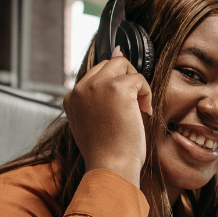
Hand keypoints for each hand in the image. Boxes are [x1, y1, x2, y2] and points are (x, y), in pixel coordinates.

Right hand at [63, 48, 151, 186]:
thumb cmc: (107, 150)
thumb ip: (99, 93)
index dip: (113, 87)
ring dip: (135, 84)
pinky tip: (142, 112)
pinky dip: (146, 93)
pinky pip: (138, 77)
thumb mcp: (94, 120)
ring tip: (137, 108)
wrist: (111, 166)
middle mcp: (80, 88)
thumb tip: (117, 50)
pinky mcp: (117, 87)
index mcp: (71, 98)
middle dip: (125, 82)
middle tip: (130, 108)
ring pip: (123, 64)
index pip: (96, 75)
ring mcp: (97, 85)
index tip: (120, 106)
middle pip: (109, 65)